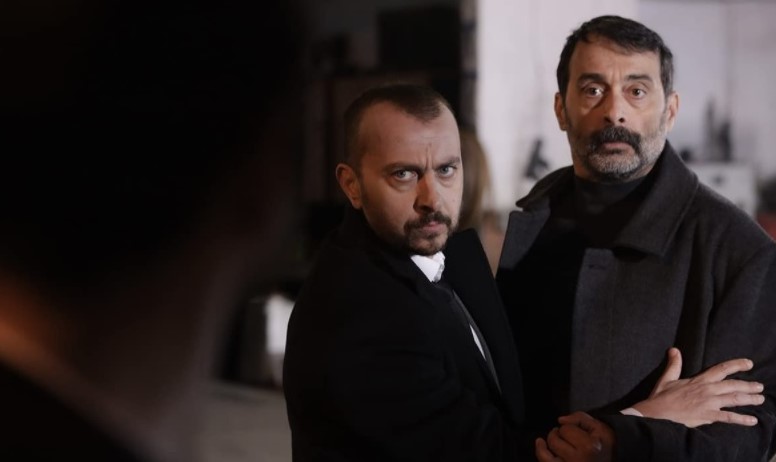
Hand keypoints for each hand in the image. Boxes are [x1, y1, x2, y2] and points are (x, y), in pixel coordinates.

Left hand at [535, 412, 613, 461]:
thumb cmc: (604, 446)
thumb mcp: (598, 427)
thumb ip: (579, 418)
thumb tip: (560, 420)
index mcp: (589, 447)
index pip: (566, 429)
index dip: (570, 427)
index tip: (578, 433)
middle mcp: (578, 460)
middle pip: (554, 440)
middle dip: (557, 434)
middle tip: (567, 436)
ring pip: (546, 455)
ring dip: (546, 444)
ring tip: (550, 439)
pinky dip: (541, 453)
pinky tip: (540, 444)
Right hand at [631, 347, 763, 426]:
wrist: (656, 413)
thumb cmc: (661, 397)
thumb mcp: (667, 378)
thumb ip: (674, 364)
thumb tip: (674, 349)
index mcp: (699, 380)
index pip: (721, 369)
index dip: (736, 365)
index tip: (748, 363)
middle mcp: (707, 390)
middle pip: (733, 385)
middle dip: (748, 385)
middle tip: (760, 386)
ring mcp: (709, 403)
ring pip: (734, 399)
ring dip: (749, 399)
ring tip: (760, 399)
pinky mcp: (707, 415)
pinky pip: (728, 417)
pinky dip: (742, 419)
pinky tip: (752, 420)